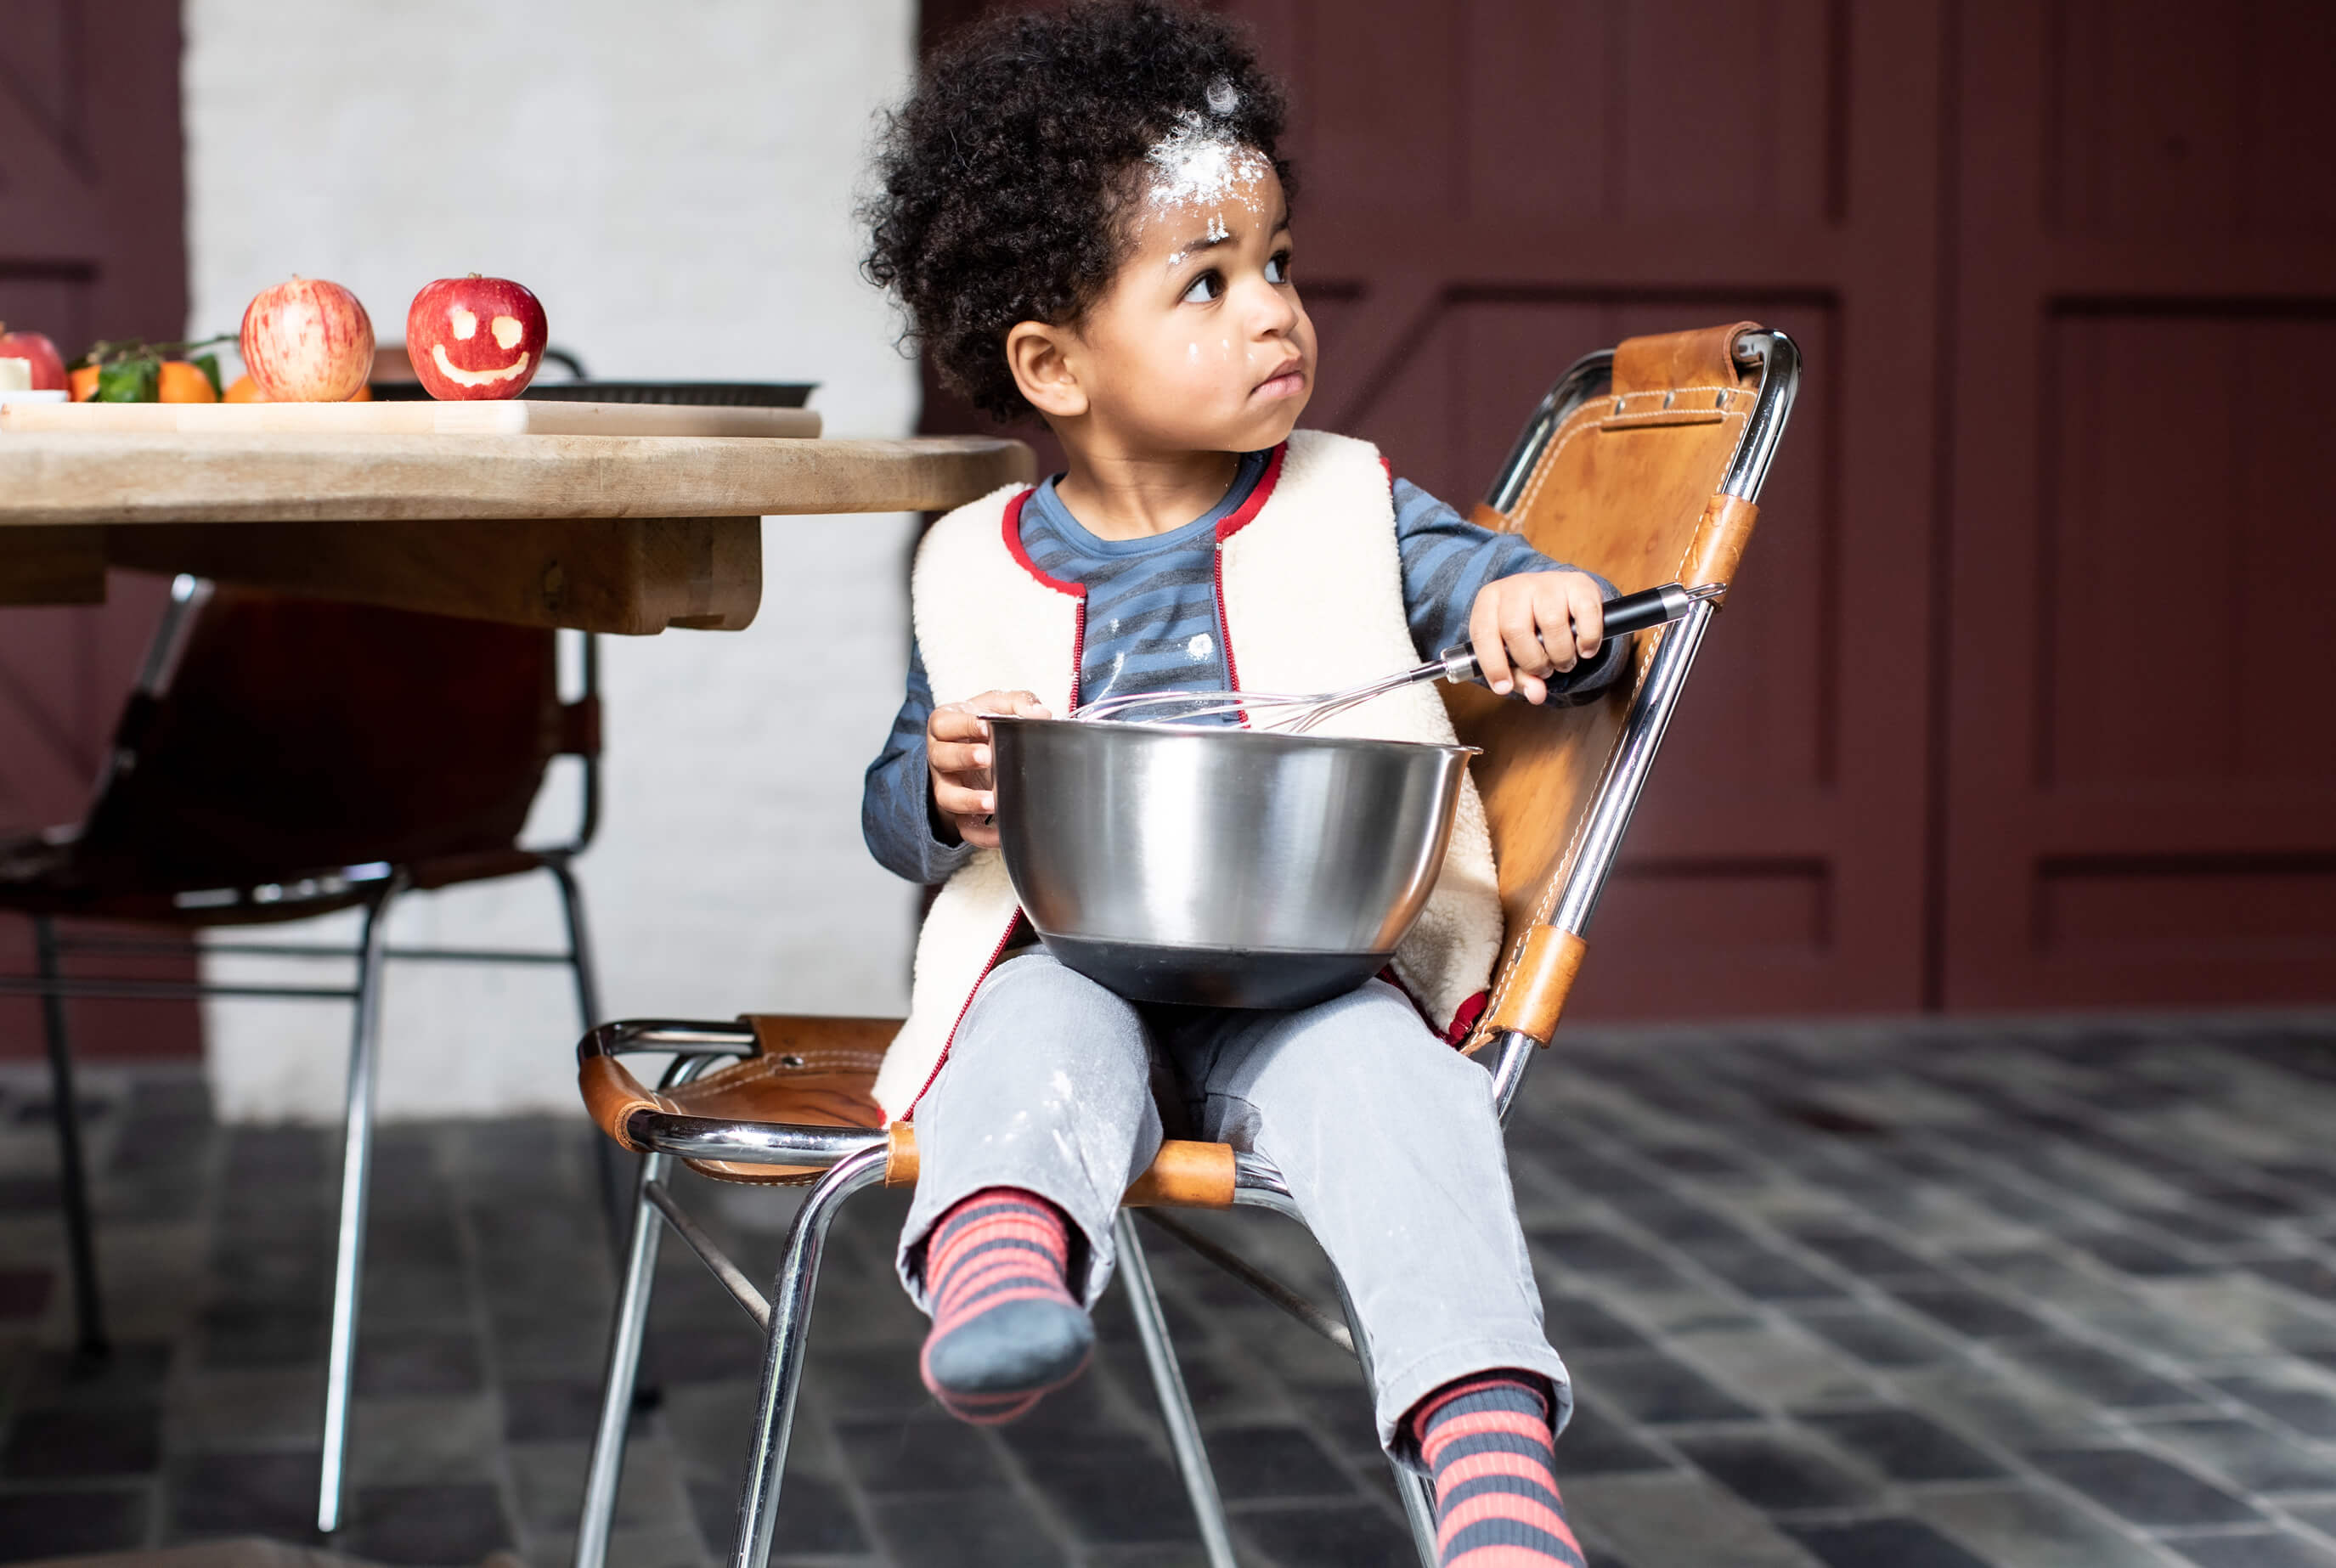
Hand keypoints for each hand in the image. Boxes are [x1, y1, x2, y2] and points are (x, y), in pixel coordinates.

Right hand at [928, 689, 1052, 847]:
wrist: (976, 749)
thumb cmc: (986, 724)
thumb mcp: (998, 705)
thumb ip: (1019, 703)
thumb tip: (1039, 715)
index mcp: (946, 725)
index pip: (944, 723)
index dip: (963, 725)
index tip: (986, 727)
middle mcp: (940, 756)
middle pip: (941, 757)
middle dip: (963, 758)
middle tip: (988, 757)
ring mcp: (947, 785)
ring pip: (947, 796)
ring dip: (968, 800)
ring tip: (992, 801)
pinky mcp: (959, 812)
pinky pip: (965, 828)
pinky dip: (982, 835)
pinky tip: (1002, 835)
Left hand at [1467, 571, 1605, 704]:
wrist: (1559, 595)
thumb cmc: (1531, 628)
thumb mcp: (1514, 652)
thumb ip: (1520, 677)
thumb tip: (1536, 693)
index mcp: (1490, 599)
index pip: (1483, 633)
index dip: (1493, 665)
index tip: (1504, 687)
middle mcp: (1517, 586)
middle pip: (1516, 630)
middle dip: (1532, 662)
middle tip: (1544, 671)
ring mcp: (1548, 582)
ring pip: (1552, 624)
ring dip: (1561, 655)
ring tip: (1563, 661)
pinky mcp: (1579, 584)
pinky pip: (1586, 615)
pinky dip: (1587, 640)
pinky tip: (1584, 649)